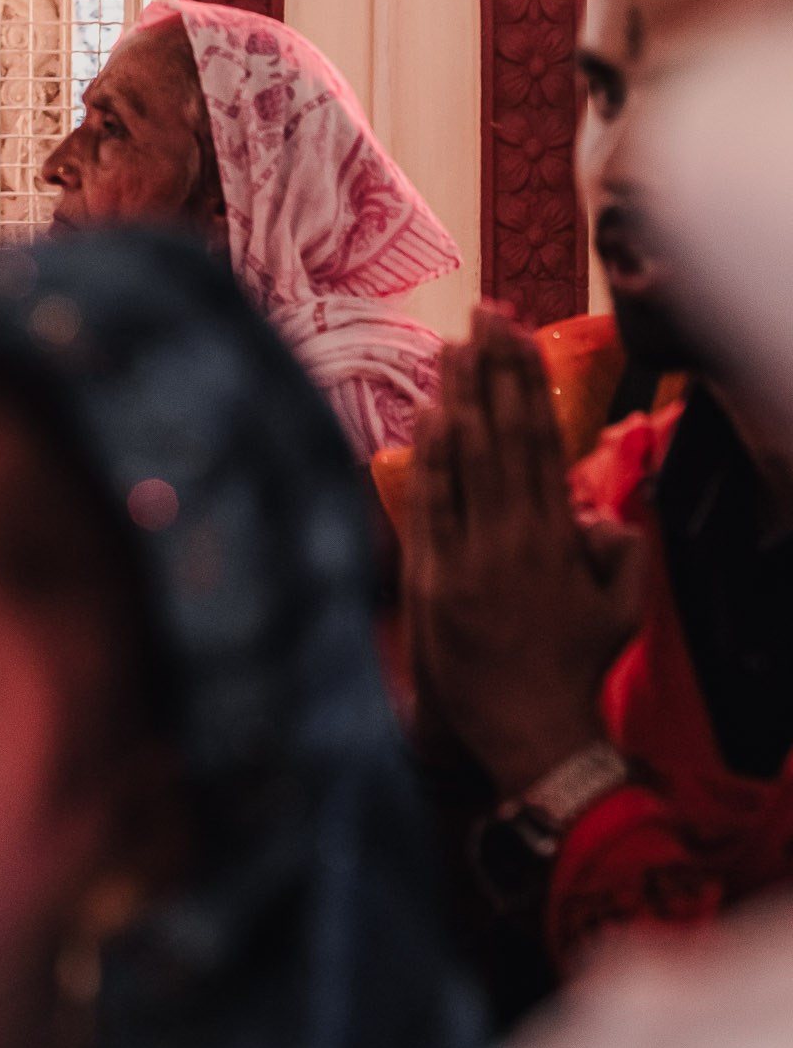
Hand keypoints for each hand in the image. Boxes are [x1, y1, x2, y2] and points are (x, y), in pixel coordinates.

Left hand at [407, 307, 642, 798]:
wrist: (535, 734)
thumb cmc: (577, 670)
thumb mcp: (620, 609)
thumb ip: (620, 550)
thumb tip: (599, 508)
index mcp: (559, 537)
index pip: (541, 439)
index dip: (528, 382)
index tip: (519, 334)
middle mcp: (515, 536)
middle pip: (501, 434)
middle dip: (492, 369)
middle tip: (484, 313)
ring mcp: (471, 556)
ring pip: (463, 458)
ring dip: (458, 397)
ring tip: (452, 346)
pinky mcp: (434, 580)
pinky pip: (430, 504)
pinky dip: (428, 455)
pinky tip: (427, 413)